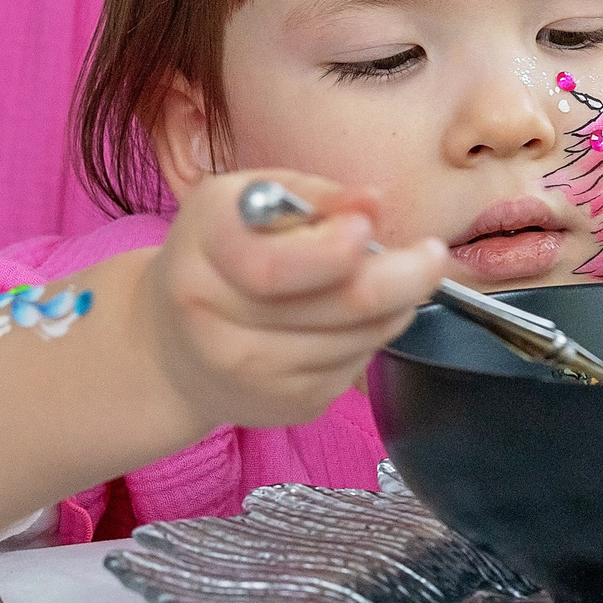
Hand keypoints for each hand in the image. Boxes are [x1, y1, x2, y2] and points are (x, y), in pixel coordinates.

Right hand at [140, 171, 450, 430]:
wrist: (172, 348)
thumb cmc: (218, 256)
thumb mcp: (245, 201)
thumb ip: (311, 196)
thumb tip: (371, 201)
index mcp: (203, 256)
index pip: (275, 267)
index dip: (335, 249)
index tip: (368, 227)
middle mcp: (217, 324)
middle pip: (342, 305)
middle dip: (404, 276)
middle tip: (431, 254)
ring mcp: (251, 375)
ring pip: (362, 337)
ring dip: (393, 306)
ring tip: (386, 280)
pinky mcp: (286, 407)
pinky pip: (356, 366)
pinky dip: (369, 336)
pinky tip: (348, 319)